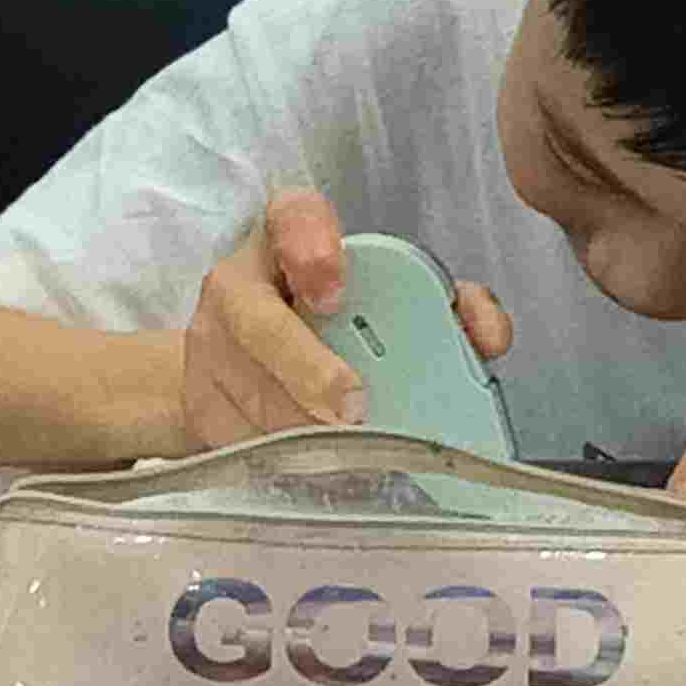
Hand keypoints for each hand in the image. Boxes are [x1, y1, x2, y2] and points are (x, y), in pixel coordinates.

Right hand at [180, 188, 512, 448]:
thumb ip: (444, 306)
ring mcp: (208, 345)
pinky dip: (282, 456)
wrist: (240, 363)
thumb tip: (488, 336)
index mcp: (289, 238)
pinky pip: (238, 434)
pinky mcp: (197, 400)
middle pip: (258, 322)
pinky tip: (318, 467)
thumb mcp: (385, 297)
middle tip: (352, 406)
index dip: (312, 250)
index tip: (338, 293)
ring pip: (249, 390)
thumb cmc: (330, 320)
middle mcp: (239, 283)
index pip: (292, 218)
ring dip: (300, 426)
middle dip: (307, 369)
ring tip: (347, 452)